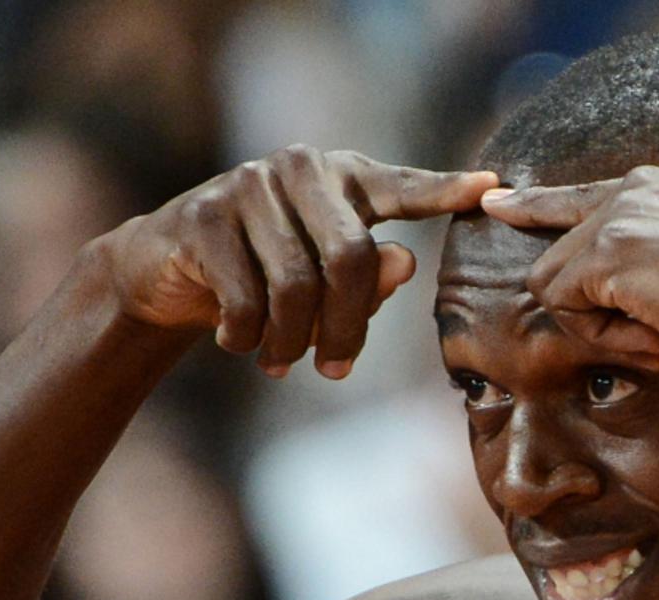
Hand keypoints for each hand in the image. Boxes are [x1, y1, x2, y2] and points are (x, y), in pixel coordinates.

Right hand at [98, 146, 497, 377]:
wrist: (167, 270)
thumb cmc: (265, 274)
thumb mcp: (322, 279)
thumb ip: (368, 276)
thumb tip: (404, 262)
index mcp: (343, 177)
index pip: (402, 187)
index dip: (445, 191)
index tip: (491, 189)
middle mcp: (299, 167)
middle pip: (349, 258)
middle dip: (346, 329)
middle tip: (336, 372)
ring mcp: (248, 184)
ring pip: (295, 287)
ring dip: (291, 343)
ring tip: (283, 363)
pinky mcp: (203, 215)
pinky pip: (244, 297)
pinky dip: (246, 337)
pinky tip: (238, 341)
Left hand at [481, 162, 658, 379]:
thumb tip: (626, 296)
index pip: (584, 194)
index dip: (536, 204)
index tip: (498, 204)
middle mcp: (641, 188)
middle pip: (563, 257)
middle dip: (600, 314)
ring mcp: (621, 216)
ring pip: (557, 284)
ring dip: (603, 330)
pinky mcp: (608, 251)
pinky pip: (565, 306)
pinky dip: (604, 337)